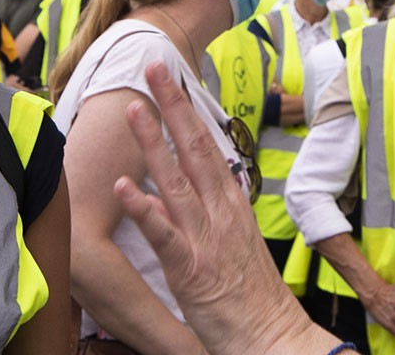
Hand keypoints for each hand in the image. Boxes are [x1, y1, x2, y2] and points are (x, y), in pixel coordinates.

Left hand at [113, 61, 327, 354]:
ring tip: (133, 108)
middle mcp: (219, 211)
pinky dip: (143, 207)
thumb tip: (187, 191)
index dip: (187, 110)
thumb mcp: (234, 243)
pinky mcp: (189, 266)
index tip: (173, 78)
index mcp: (230, 203)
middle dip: (173, 105)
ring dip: (152, 142)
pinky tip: (122, 185)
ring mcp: (204, 236)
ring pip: (174, 179)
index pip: (206, 145)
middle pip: (194, 147)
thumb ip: (210, 214)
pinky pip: (162, 233)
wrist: (272, 337)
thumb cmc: (251, 296)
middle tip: (154, 66)